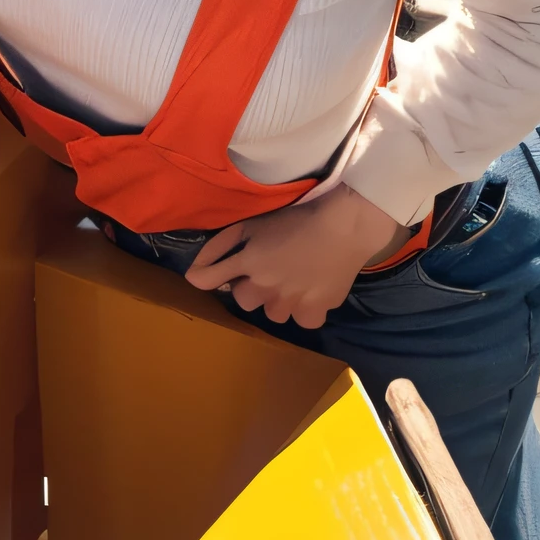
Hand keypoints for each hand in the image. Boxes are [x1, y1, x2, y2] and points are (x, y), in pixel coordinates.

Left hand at [183, 185, 407, 329]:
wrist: (345, 227)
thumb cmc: (298, 218)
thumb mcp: (253, 224)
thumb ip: (221, 246)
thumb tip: (193, 274)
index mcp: (248, 262)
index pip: (210, 280)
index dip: (205, 277)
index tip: (207, 275)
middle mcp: (266, 287)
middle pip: (245, 301)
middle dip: (251, 288)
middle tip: (267, 271)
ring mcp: (291, 303)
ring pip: (274, 314)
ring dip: (278, 301)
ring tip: (292, 281)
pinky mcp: (316, 311)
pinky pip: (302, 321)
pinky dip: (304, 311)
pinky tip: (311, 293)